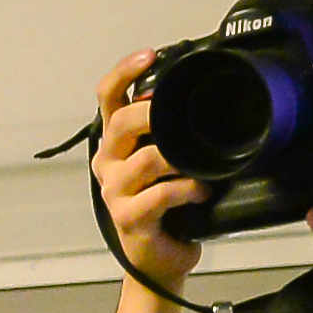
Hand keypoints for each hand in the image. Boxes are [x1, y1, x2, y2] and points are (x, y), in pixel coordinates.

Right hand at [93, 48, 208, 293]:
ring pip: (147, 158)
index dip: (124, 72)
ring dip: (182, 158)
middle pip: (122, 123)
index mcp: (114, 144)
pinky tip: (201, 191)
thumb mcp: (167, 162)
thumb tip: (204, 97)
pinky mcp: (128, 217)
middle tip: (185, 117)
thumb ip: (172, 133)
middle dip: (155, 113)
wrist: (160, 258)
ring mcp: (114, 191)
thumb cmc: (168, 207)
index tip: (150, 54)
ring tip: (205, 166)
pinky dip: (187, 189)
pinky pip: (160, 194)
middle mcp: (107, 163)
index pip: (107, 98)